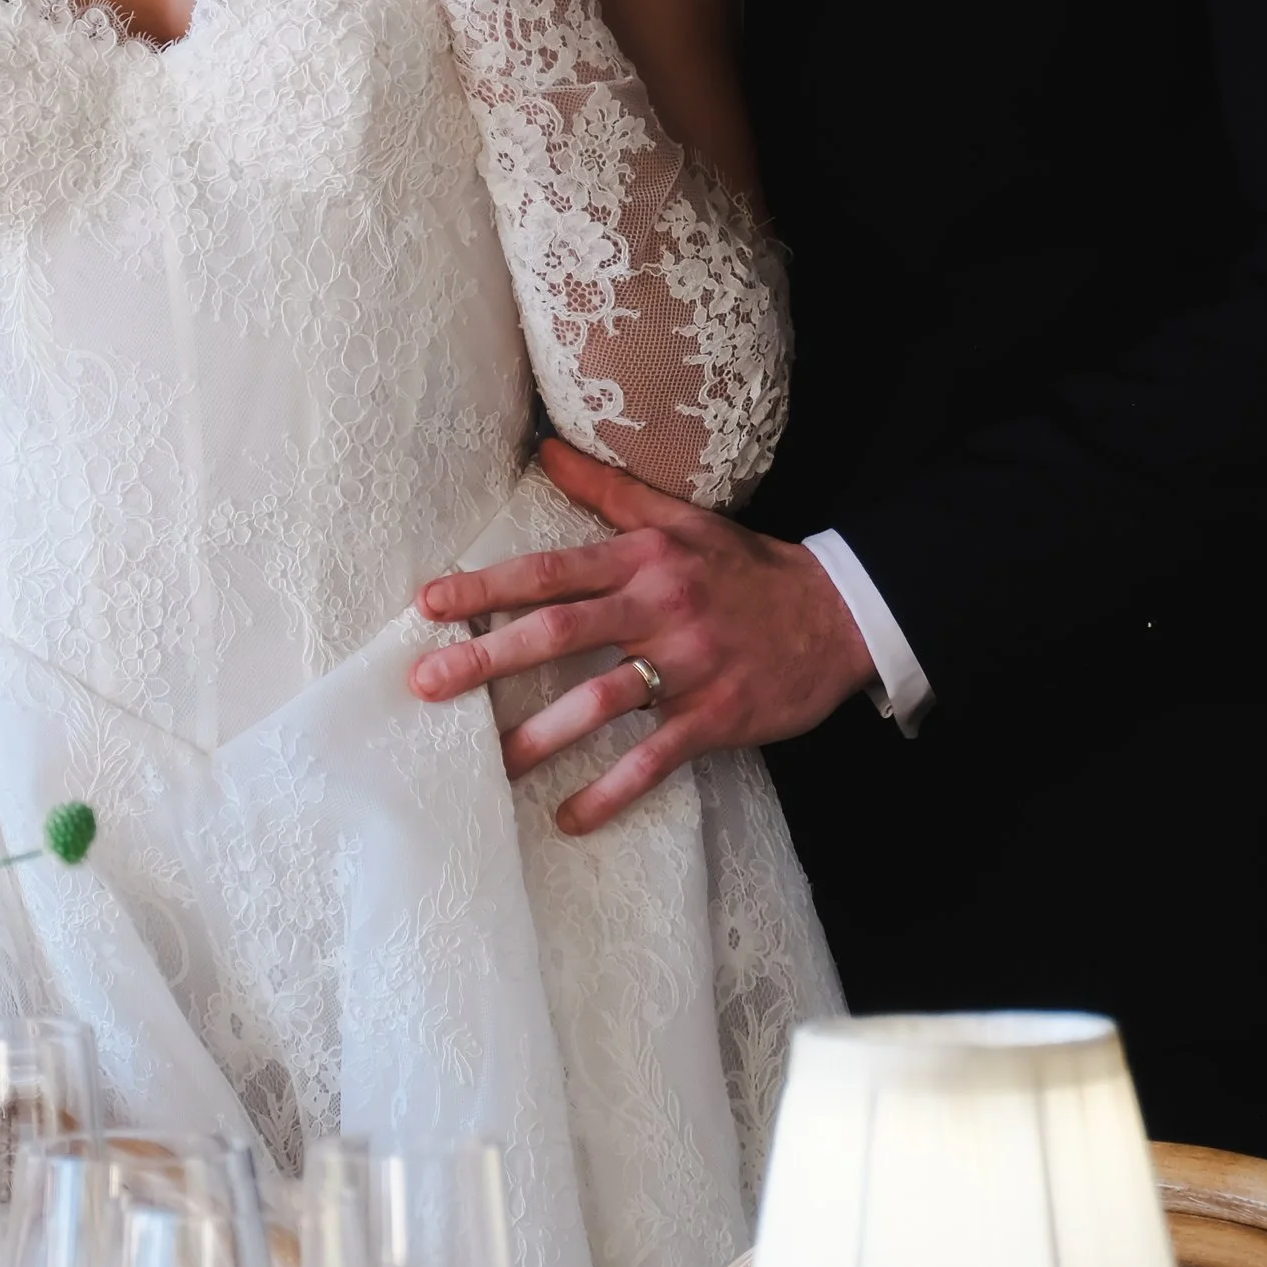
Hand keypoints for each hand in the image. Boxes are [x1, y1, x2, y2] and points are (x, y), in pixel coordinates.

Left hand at [411, 439, 873, 834]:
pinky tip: (569, 817)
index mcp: (644, 560)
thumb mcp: (681, 519)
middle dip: (489, 658)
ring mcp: (688, 667)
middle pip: (561, 632)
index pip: (550, 570)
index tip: (428, 604)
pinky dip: (612, 791)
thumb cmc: (746, 567)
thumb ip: (607, 490)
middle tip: (427, 684)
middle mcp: (659, 609)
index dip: (487, 586)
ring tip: (489, 763)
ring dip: (541, 736)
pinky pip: (656, 760)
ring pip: (602, 702)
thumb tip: (544, 448)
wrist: (838, 614)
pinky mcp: (716, 717)